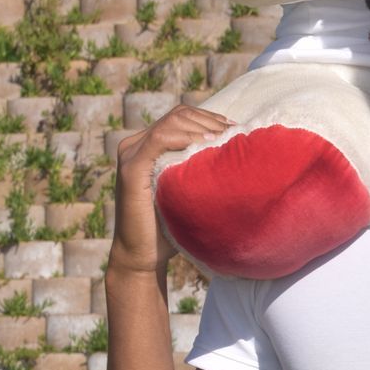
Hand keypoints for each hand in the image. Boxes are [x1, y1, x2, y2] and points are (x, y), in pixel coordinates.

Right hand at [111, 105, 233, 278]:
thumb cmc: (170, 223)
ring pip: (170, 123)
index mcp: (147, 144)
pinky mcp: (130, 170)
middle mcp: (134, 144)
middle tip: (235, 134)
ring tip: (224, 140)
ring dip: (202, 127)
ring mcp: (130, 155)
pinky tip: (203, 145)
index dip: (211, 118)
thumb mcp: (188, 188)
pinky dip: (183, 137)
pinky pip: (158, 140)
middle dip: (210, 121)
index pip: (182, 116)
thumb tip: (239, 154)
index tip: (237, 129)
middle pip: (179, 115)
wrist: (143, 254)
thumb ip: (199, 167)